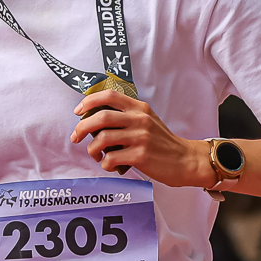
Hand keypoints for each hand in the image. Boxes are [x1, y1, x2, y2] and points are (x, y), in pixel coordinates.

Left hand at [70, 91, 206, 184]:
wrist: (185, 160)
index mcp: (139, 108)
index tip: (78, 111)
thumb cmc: (162, 143)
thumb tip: (96, 119)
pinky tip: (110, 165)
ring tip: (96, 155)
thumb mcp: (148, 120)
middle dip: (82, 127)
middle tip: (76, 136)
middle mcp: (139, 119)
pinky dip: (105, 164)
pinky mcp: (141, 155)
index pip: (109, 95)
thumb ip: (127, 116)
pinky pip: (111, 158)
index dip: (89, 101)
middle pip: (100, 117)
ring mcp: (140, 137)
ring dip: (92, 149)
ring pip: (102, 139)